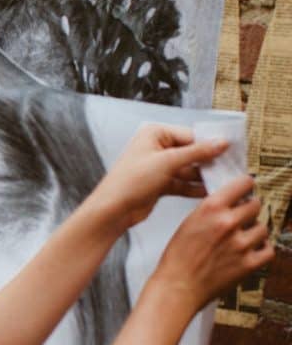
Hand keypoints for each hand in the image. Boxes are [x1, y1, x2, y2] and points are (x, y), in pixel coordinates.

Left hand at [99, 125, 231, 230]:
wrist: (113, 210)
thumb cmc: (131, 181)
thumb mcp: (167, 162)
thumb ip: (197, 152)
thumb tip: (221, 143)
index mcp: (155, 134)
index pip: (190, 135)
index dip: (210, 143)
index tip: (231, 150)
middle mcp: (157, 147)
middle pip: (191, 152)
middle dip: (209, 162)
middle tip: (231, 168)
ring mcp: (159, 167)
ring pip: (188, 170)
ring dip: (204, 176)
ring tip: (224, 182)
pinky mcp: (160, 184)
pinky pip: (183, 183)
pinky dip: (194, 188)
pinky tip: (210, 192)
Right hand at [153, 176, 272, 310]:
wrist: (178, 287)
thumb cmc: (178, 258)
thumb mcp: (189, 222)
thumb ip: (212, 210)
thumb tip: (231, 202)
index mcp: (210, 208)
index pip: (244, 183)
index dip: (246, 187)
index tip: (247, 190)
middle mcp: (228, 223)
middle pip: (256, 205)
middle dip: (250, 210)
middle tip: (242, 218)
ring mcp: (240, 244)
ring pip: (263, 228)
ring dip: (255, 231)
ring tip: (243, 238)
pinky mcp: (249, 264)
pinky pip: (268, 250)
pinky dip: (262, 249)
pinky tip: (251, 250)